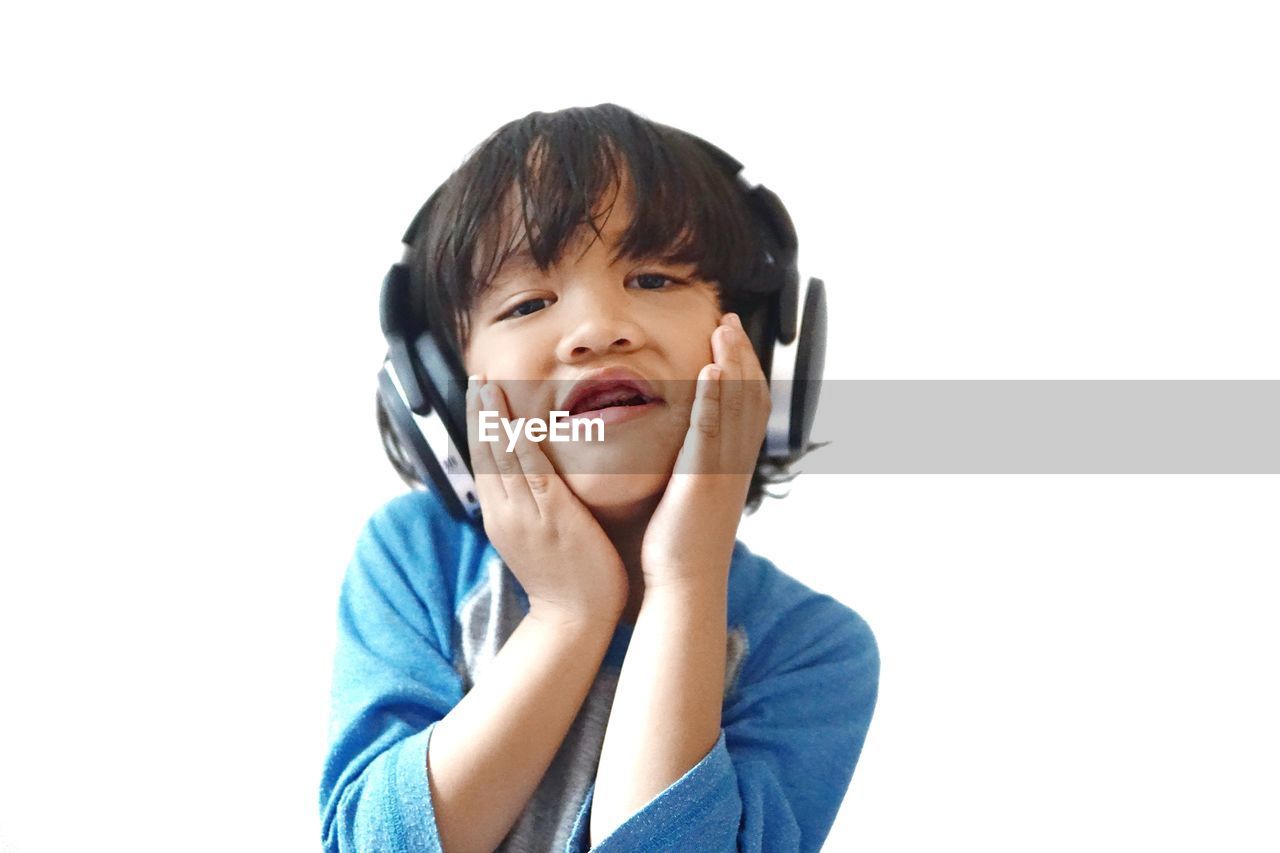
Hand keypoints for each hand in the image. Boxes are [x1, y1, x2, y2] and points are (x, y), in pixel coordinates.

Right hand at [466, 374, 628, 629]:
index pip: (483, 462)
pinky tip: (518, 422)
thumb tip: (529, 484)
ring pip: (503, 458)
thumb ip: (529, 509)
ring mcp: (525, 515)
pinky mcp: (552, 517)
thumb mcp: (535, 539)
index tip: (477, 396)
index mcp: (499, 516)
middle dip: (480, 414)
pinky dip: (523, 445)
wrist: (574, 618)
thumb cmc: (565, 578)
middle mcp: (504, 512)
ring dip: (496, 420)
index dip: (478, 427)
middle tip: (477, 379)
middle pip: (485, 453)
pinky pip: (533, 473)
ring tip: (490, 388)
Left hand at [640, 312, 770, 588]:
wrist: (683, 584)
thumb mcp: (691, 498)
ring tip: (723, 329)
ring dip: (732, 362)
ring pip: (736, 405)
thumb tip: (684, 453)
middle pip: (750, 396)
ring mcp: (722, 470)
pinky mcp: (702, 479)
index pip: (748, 406)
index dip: (743, 369)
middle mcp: (735, 463)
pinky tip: (709, 369)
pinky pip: (711, 429)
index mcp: (733, 466)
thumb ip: (693, 469)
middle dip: (741, 354)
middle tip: (729, 320)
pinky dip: (714, 396)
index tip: (730, 337)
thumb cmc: (679, 547)